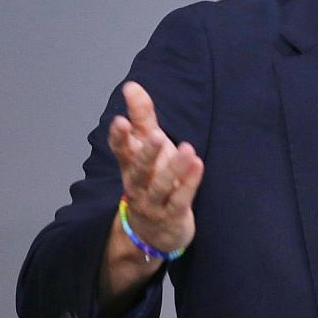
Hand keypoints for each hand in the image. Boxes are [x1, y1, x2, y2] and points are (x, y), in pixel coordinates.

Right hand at [108, 81, 204, 256]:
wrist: (155, 232)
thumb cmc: (152, 179)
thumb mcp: (148, 146)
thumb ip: (142, 117)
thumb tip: (131, 85)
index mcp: (130, 166)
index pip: (121, 151)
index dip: (119, 137)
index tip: (120, 121)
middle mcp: (138, 185)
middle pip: (139, 169)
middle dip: (146, 153)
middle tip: (154, 135)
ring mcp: (154, 203)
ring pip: (160, 186)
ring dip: (173, 168)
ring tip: (187, 148)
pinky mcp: (173, 215)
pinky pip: (181, 199)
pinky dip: (189, 183)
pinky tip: (198, 165)